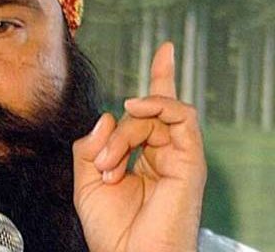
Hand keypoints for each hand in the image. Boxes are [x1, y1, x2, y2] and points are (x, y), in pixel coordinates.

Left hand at [72, 42, 206, 251]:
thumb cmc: (110, 229)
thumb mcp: (86, 180)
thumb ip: (91, 145)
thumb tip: (108, 115)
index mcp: (144, 157)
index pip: (153, 111)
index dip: (161, 78)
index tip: (165, 50)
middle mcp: (164, 154)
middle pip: (144, 113)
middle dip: (116, 133)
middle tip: (103, 163)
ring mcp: (179, 157)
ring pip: (155, 114)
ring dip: (126, 133)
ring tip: (112, 162)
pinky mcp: (191, 161)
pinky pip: (181, 116)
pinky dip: (158, 105)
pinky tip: (136, 108)